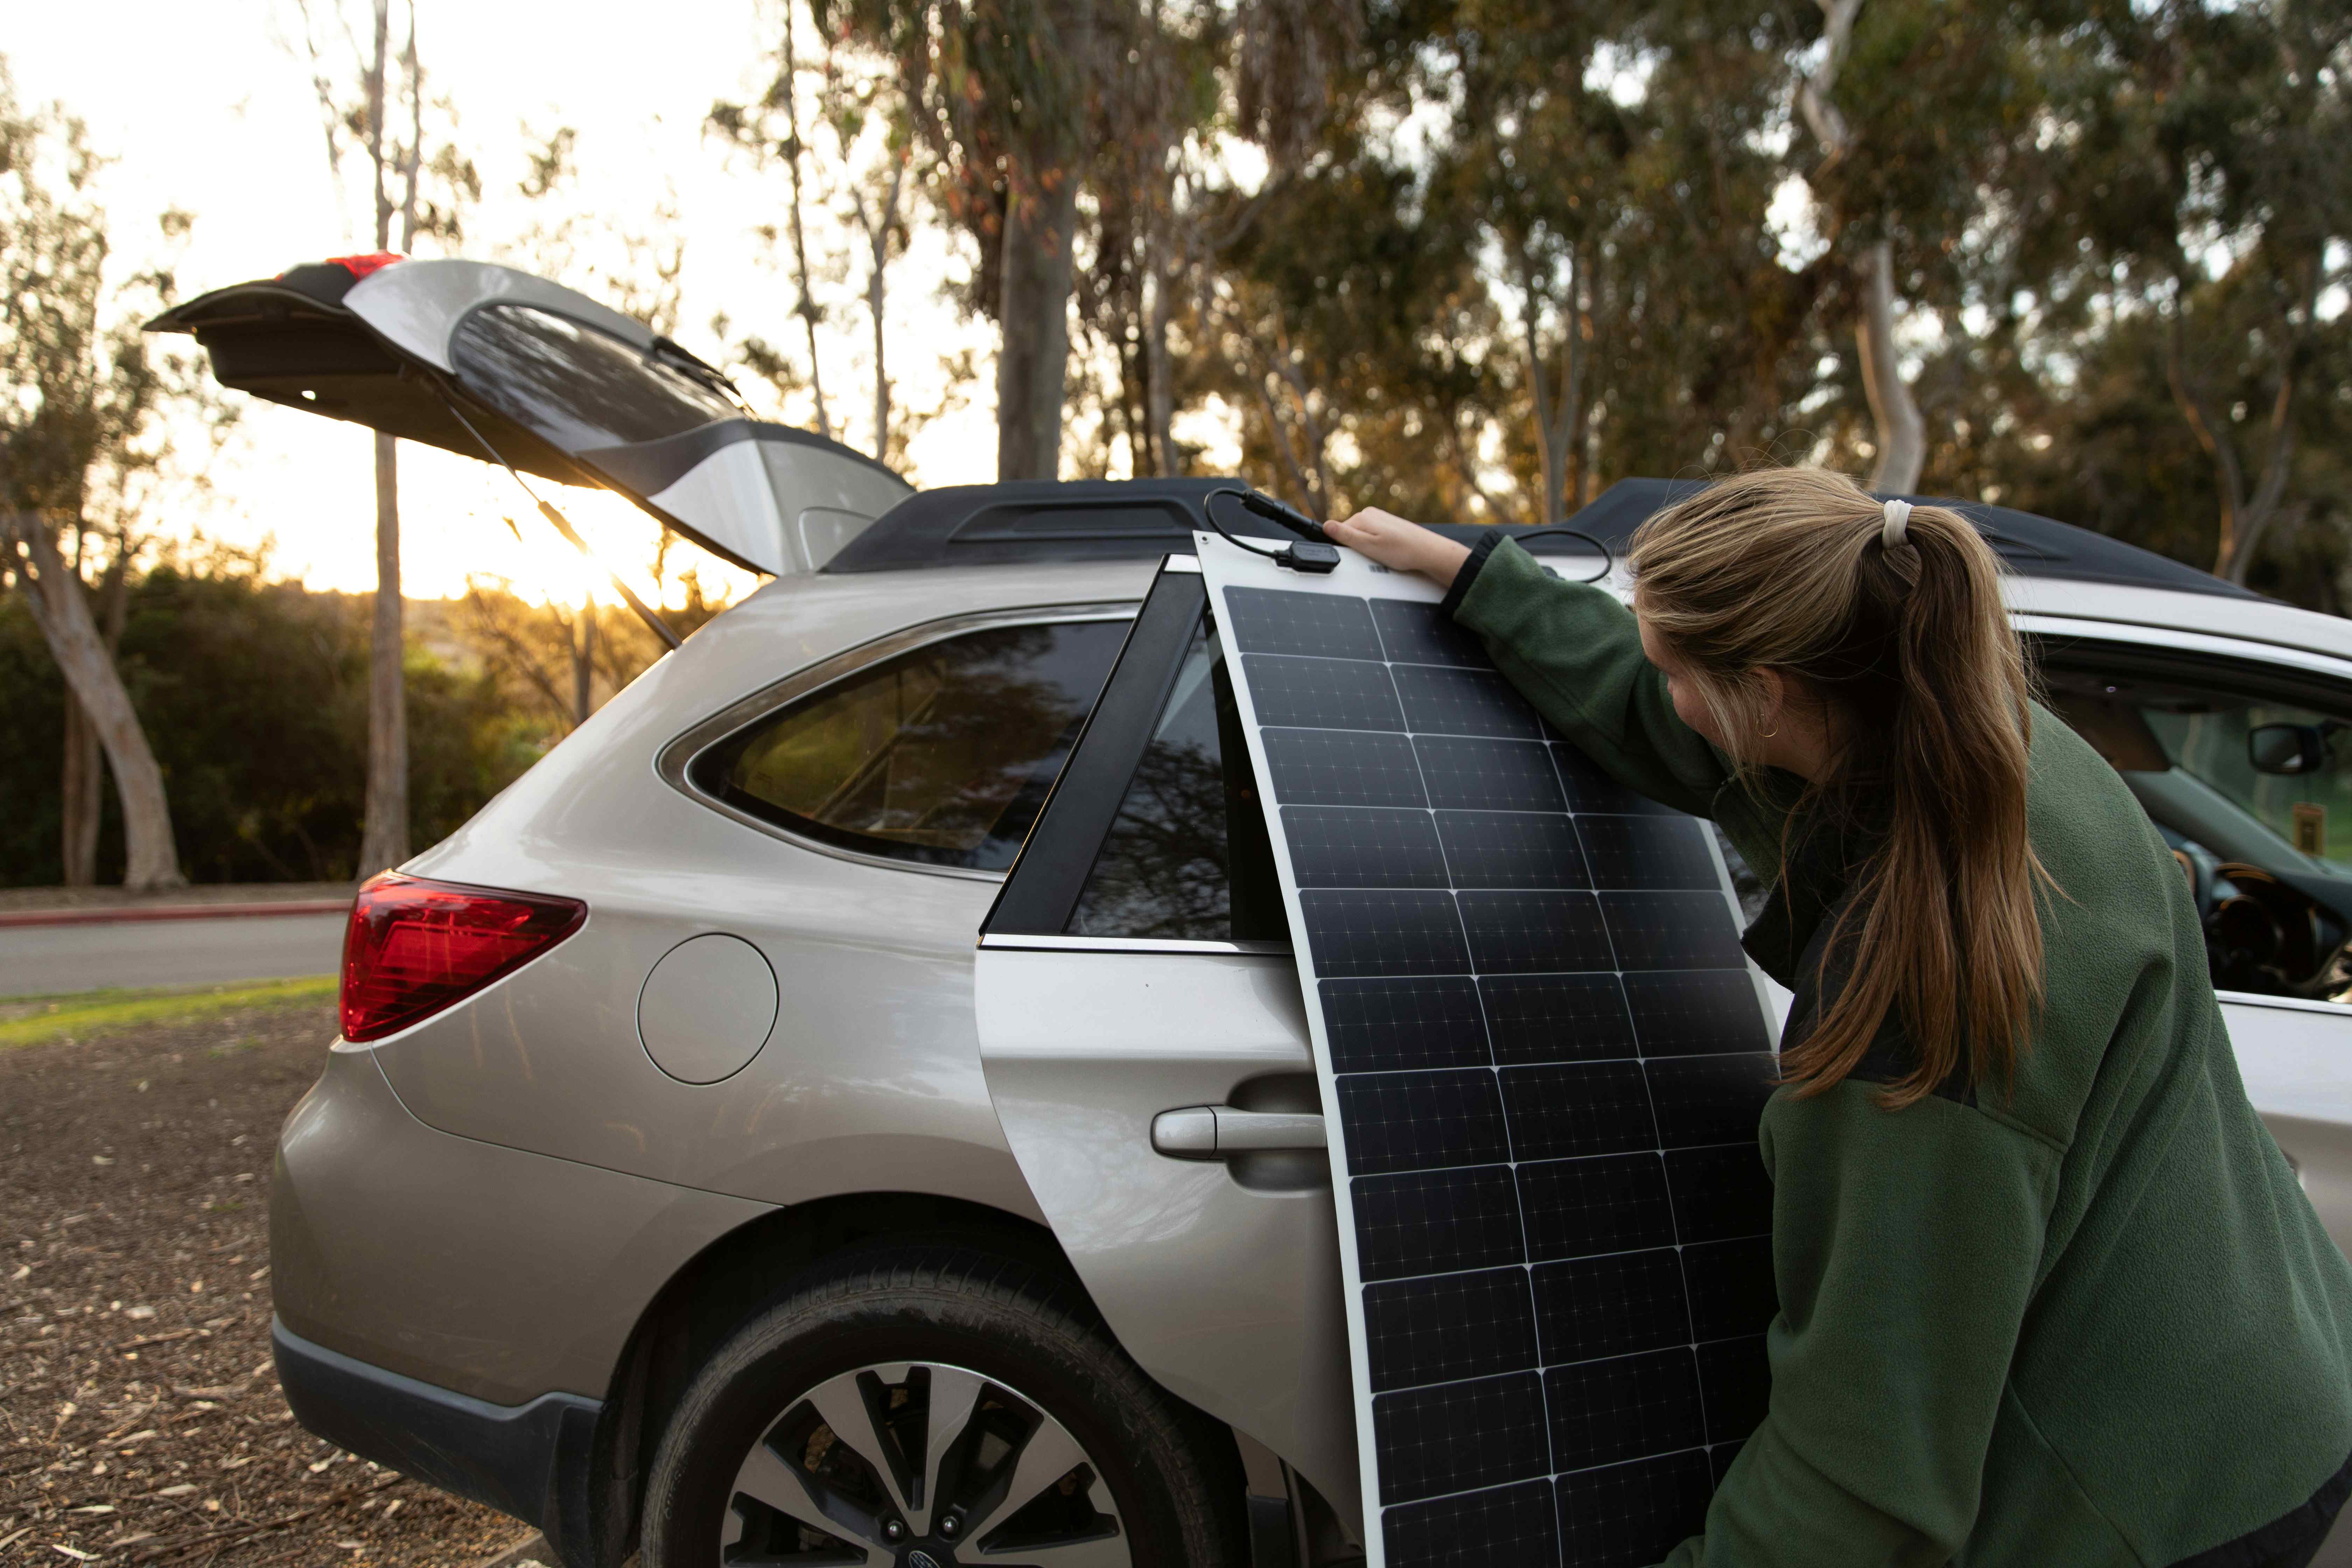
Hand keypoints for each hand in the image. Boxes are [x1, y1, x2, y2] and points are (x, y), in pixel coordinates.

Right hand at [1323, 508, 1473, 588]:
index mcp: (1362, 517)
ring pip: (1363, 536)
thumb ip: (1345, 535)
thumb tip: (1326, 525)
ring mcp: (1380, 518)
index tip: (1359, 555)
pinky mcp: (1387, 524)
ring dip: (1370, 548)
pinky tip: (1389, 552)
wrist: (1427, 551)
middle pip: (1351, 534)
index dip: (1347, 548)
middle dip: (1358, 548)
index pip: (1339, 533)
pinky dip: (1379, 546)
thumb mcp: (1368, 546)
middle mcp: (1370, 514)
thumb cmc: (1401, 551)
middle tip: (1374, 557)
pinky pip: (1374, 536)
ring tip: (1385, 555)